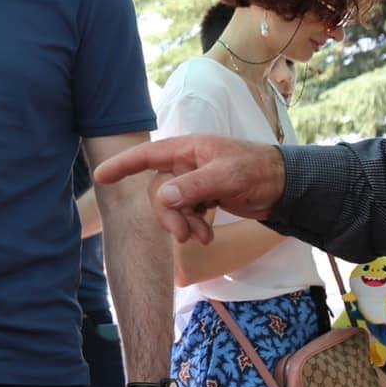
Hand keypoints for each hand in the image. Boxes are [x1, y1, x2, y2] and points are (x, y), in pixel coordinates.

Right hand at [94, 134, 284, 244]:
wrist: (285, 187)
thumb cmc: (258, 171)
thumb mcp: (227, 177)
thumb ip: (193, 186)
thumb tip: (162, 197)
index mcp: (189, 149)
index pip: (148, 155)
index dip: (123, 165)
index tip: (100, 177)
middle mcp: (187, 163)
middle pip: (159, 190)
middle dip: (168, 215)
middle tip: (183, 235)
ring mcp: (194, 181)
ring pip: (171, 205)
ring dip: (182, 224)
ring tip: (202, 237)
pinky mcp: (203, 197)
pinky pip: (185, 213)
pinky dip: (193, 226)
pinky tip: (208, 235)